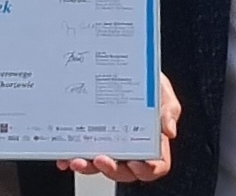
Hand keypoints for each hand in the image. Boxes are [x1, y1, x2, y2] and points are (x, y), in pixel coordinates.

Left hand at [56, 71, 179, 182]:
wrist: (128, 64)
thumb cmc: (150, 83)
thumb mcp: (163, 92)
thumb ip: (168, 110)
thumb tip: (170, 131)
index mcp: (153, 143)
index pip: (155, 166)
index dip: (146, 169)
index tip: (135, 162)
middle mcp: (131, 148)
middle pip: (124, 171)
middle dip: (111, 169)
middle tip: (101, 159)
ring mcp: (111, 145)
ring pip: (100, 165)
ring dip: (87, 167)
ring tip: (76, 159)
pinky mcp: (93, 138)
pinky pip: (83, 153)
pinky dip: (72, 156)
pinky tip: (65, 154)